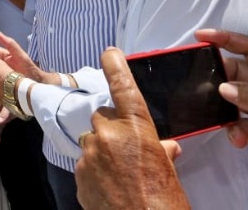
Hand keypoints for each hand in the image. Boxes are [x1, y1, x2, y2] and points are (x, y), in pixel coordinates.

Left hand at [75, 48, 187, 209]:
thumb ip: (161, 150)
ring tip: (121, 177)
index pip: (123, 88)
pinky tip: (111, 188)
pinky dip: (96, 172)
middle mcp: (109, 135)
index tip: (109, 52)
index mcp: (136, 128)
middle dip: (112, 130)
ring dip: (103, 153)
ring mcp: (90, 154)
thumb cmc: (164, 202)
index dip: (115, 66)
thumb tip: (165, 146)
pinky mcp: (79, 174)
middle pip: (103, 118)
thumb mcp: (169, 172)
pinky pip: (86, 164)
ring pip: (92, 142)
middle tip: (128, 153)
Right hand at [197, 29, 247, 206]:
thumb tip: (225, 88)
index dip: (229, 40)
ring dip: (224, 107)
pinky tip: (237, 139)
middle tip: (198, 81)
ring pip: (238, 102)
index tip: (203, 36)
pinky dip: (236, 132)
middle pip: (241, 76)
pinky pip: (243, 128)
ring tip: (210, 111)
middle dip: (220, 76)